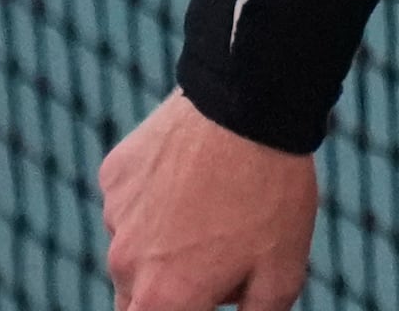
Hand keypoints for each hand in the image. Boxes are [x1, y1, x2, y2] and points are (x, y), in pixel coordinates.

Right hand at [100, 93, 316, 310]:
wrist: (250, 108)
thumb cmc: (270, 195)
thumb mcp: (284, 272)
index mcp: (164, 298)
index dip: (180, 310)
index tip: (202, 293)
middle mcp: (125, 264)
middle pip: (134, 300)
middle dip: (170, 289)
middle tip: (212, 259)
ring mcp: (114, 216)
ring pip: (133, 246)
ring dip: (164, 242)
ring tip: (217, 206)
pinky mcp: (114, 177)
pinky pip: (132, 201)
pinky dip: (156, 197)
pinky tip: (194, 173)